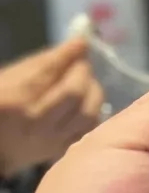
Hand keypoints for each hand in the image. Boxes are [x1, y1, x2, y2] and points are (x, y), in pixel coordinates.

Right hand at [0, 39, 104, 176]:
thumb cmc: (2, 103)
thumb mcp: (11, 77)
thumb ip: (44, 62)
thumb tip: (80, 43)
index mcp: (12, 98)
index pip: (48, 72)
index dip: (68, 55)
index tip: (81, 41)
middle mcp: (34, 122)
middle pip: (73, 93)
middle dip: (83, 72)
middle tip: (81, 65)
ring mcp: (50, 140)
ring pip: (88, 113)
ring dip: (94, 92)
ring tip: (86, 83)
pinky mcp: (62, 151)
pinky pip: (90, 129)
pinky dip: (93, 111)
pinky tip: (87, 103)